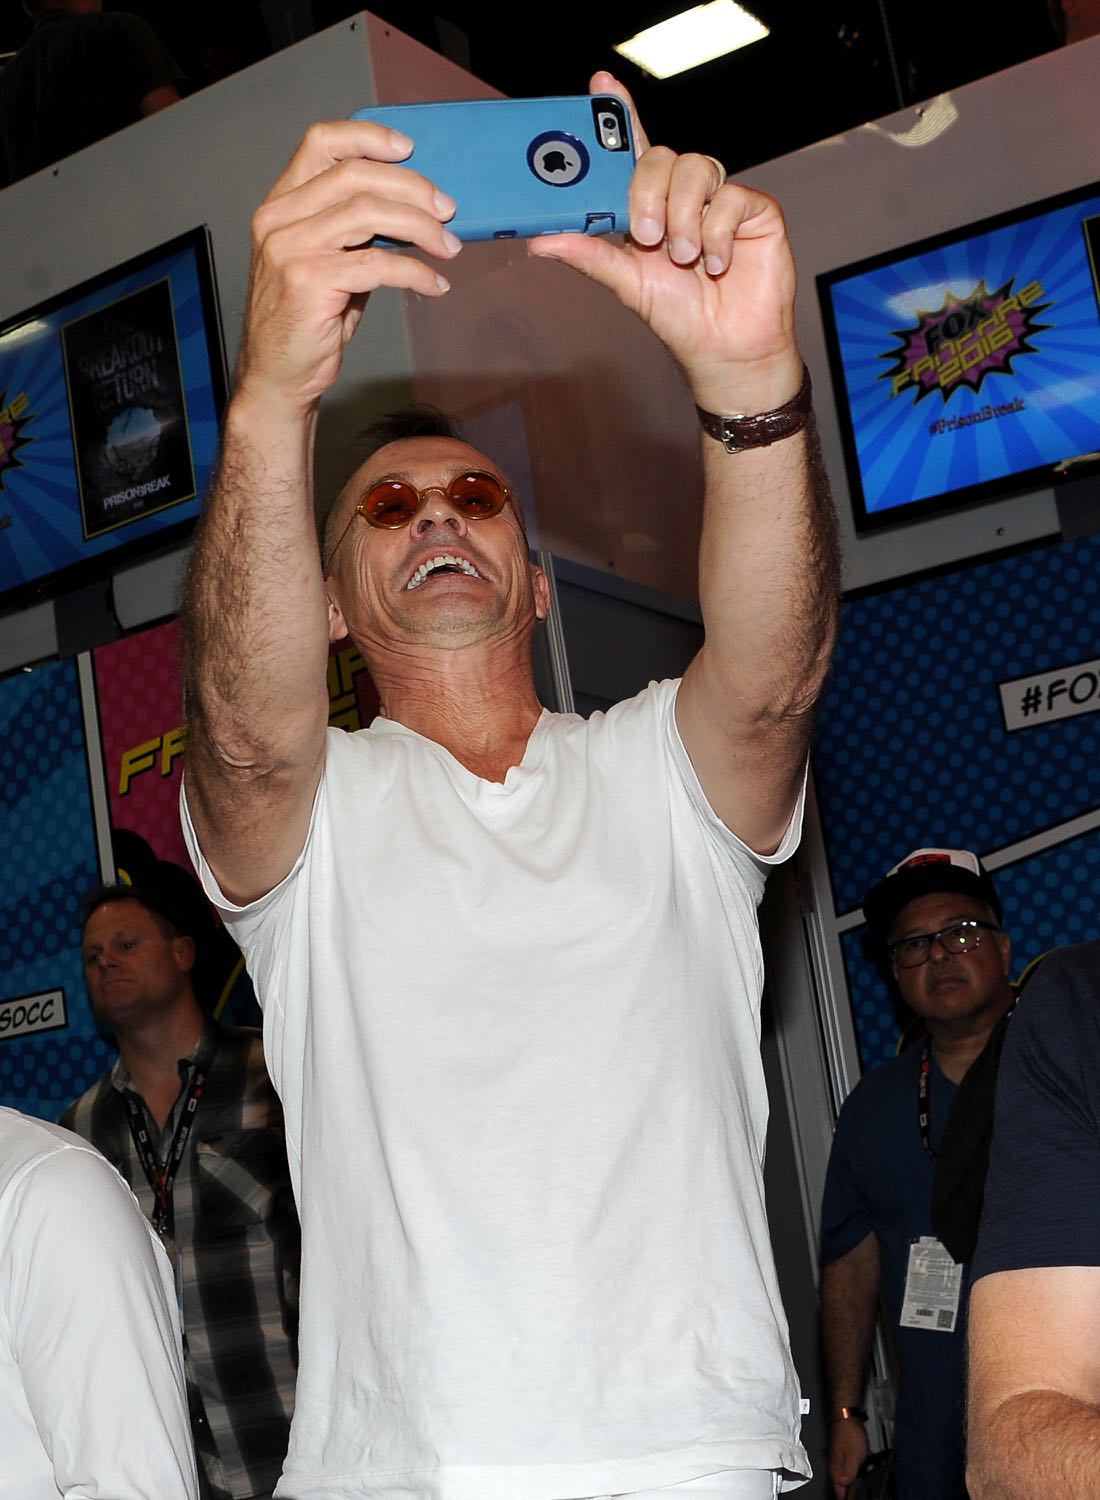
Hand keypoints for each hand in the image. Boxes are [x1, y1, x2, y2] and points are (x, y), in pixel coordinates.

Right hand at [236, 121, 463, 414]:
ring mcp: (290, 249)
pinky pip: (377, 265)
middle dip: (412, 188)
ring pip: (369, 214)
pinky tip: (435, 284)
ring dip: (421, 228)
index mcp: (281, 204)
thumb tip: (413, 210)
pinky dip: (416, 272)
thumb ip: (355, 231)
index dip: (367, 137)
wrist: (278, 376)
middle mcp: (279, 219)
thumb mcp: (328, 262)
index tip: (409, 148)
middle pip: (355, 175)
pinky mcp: (308, 282)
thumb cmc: (308, 320)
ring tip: (448, 247)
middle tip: (447, 210)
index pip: (320, 144)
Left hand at [528, 72, 800, 412]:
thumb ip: (589, 255)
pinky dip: (718, 235)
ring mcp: (720, 201)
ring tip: (685, 258)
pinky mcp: (756, 211)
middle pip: (662, 156)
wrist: (725, 350)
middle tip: (647, 236)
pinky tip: (716, 263)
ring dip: (684, 218)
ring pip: (697, 169)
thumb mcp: (627, 284)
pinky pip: (733, 198)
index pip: (633, 149)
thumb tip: (539, 241)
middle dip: (648, 194)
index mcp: (650, 205)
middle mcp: (684, 196)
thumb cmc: (680, 316)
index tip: (600, 85)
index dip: (619, 113)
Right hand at [828, 1416, 869, 1498]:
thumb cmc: (849, 1432)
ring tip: (860, 1482)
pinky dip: (853, 1472)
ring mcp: (837, 1459)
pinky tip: (860, 1469)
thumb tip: (845, 1485)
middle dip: (850, 1491)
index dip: (846, 1498)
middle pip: (841, 1486)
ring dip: (852, 1482)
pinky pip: (846, 1468)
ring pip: (844, 1477)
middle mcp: (834, 1465)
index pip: (839, 1492)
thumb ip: (849, 1473)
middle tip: (858, 1492)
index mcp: (836, 1469)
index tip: (853, 1499)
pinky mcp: (841, 1453)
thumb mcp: (854, 1456)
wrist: (845, 1415)